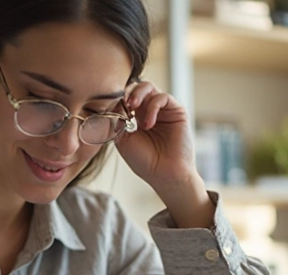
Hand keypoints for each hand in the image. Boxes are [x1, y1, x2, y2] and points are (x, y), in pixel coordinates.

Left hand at [113, 81, 197, 195]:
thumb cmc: (145, 162)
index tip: (111, 110)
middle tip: (123, 104)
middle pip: (136, 88)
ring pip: (149, 87)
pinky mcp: (177, 111)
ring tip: (133, 107)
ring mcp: (163, 110)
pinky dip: (152, 107)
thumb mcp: (123, 140)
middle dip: (127, 93)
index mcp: (136, 118)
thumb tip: (111, 105)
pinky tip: (148, 124)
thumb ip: (116, 122)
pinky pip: (163, 97)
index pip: (125, 98)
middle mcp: (149, 111)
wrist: (164, 174)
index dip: (117, 100)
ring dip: (138, 94)